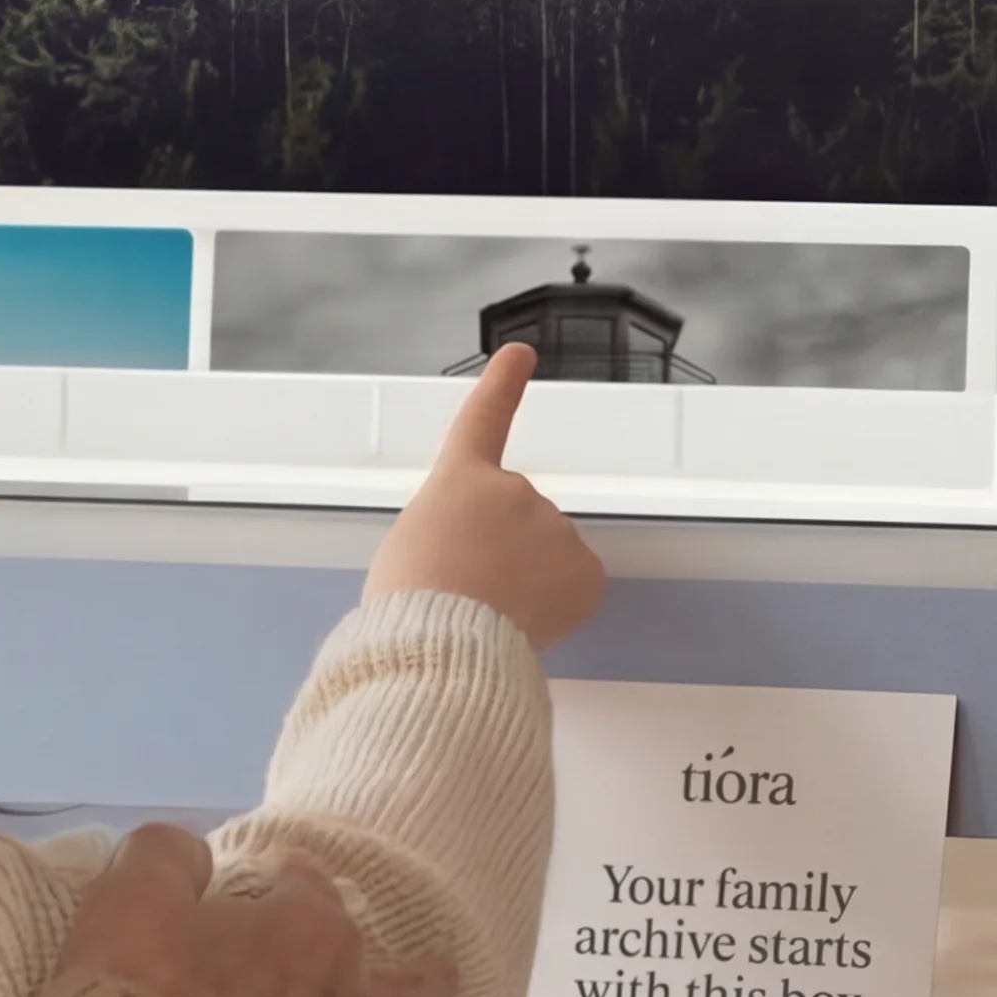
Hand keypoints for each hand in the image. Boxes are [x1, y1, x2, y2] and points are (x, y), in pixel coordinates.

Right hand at [368, 343, 602, 643]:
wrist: (444, 643)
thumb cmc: (410, 602)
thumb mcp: (412, 546)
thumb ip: (452, 530)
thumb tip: (480, 557)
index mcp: (460, 480)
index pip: (484, 420)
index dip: (503, 386)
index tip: (522, 353)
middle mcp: (514, 490)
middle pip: (517, 517)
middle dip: (503, 548)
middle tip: (469, 589)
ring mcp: (555, 526)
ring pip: (546, 554)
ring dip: (527, 579)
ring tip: (490, 612)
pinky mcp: (585, 570)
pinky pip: (572, 585)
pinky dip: (555, 605)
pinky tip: (525, 623)